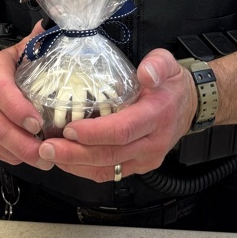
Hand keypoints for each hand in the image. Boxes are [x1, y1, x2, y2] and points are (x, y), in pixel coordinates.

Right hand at [0, 23, 52, 170]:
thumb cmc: (6, 66)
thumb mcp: (21, 49)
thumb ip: (38, 41)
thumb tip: (57, 26)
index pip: (1, 92)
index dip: (17, 110)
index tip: (37, 123)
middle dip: (23, 143)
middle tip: (47, 153)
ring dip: (20, 154)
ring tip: (45, 160)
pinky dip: (12, 157)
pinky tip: (31, 159)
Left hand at [35, 48, 196, 181]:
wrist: (189, 107)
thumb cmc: (171, 86)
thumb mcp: (168, 64)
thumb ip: (157, 64)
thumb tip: (145, 73)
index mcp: (156, 116)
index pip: (123, 130)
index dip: (94, 133)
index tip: (69, 129)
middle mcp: (152, 142)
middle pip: (110, 154)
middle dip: (75, 153)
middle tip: (48, 147)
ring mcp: (146, 158)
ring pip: (108, 168)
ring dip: (76, 165)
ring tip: (50, 154)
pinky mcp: (139, 166)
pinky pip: (110, 173)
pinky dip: (85, 170)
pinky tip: (66, 162)